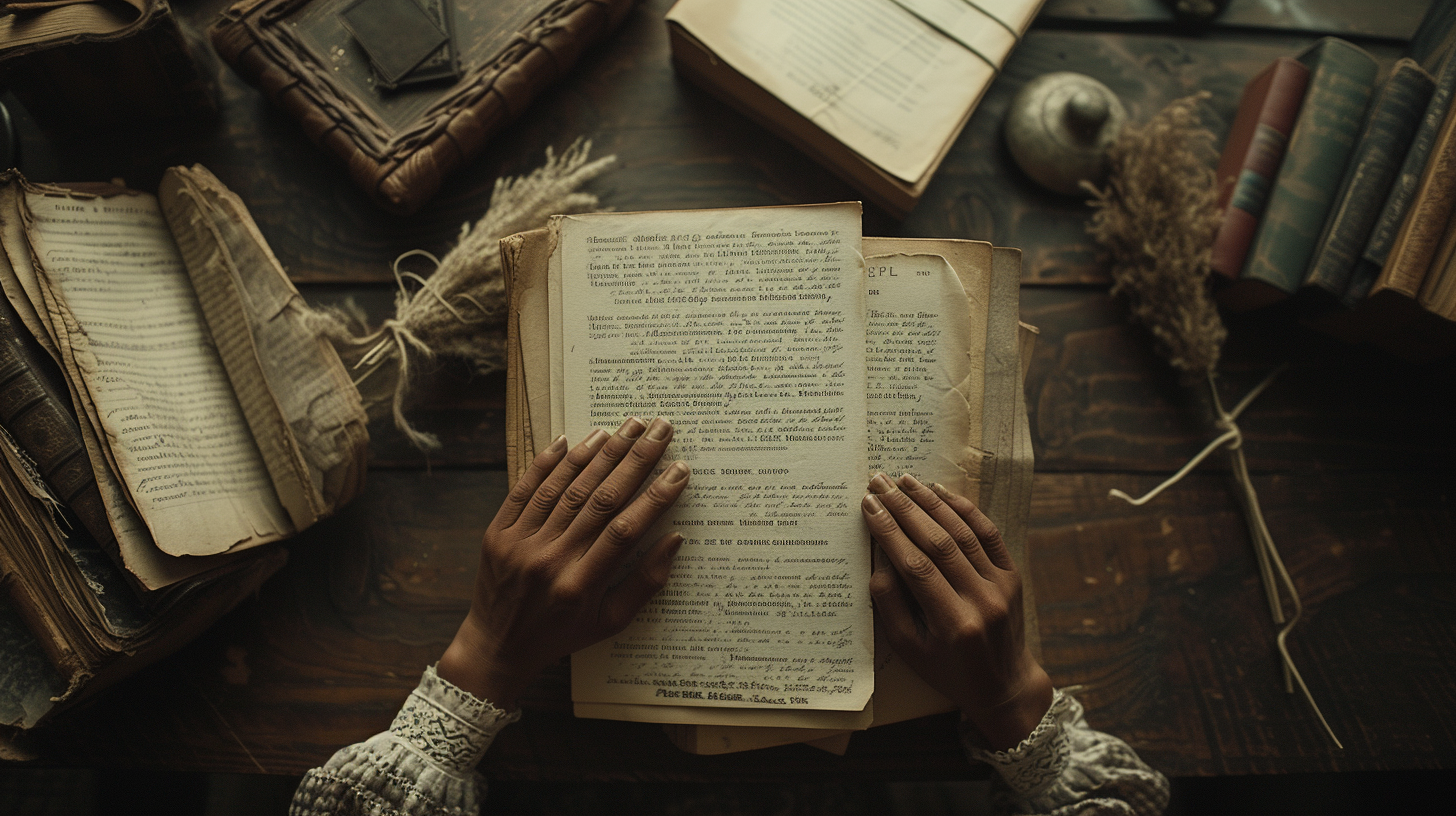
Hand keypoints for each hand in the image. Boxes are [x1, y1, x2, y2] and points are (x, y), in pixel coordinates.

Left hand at [437, 417, 689, 708]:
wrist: (497, 646)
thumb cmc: (562, 635)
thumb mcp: (610, 623)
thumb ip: (645, 583)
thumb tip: (674, 538)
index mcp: (580, 586)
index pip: (625, 531)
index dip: (655, 497)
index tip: (679, 470)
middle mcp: (550, 560)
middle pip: (599, 499)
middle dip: (635, 459)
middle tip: (660, 429)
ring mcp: (521, 543)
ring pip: (566, 487)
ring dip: (599, 452)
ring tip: (626, 426)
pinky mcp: (499, 531)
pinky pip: (527, 488)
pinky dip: (549, 462)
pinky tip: (573, 438)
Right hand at [863, 472, 1051, 749]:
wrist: (1003, 685)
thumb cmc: (946, 669)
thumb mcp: (908, 649)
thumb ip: (889, 603)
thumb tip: (878, 554)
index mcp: (952, 624)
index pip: (915, 566)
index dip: (889, 532)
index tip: (868, 505)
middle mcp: (981, 601)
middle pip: (938, 542)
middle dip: (905, 508)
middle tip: (880, 482)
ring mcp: (1001, 586)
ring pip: (963, 532)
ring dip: (932, 502)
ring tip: (905, 480)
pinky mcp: (1013, 575)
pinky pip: (988, 534)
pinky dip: (965, 509)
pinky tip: (941, 492)